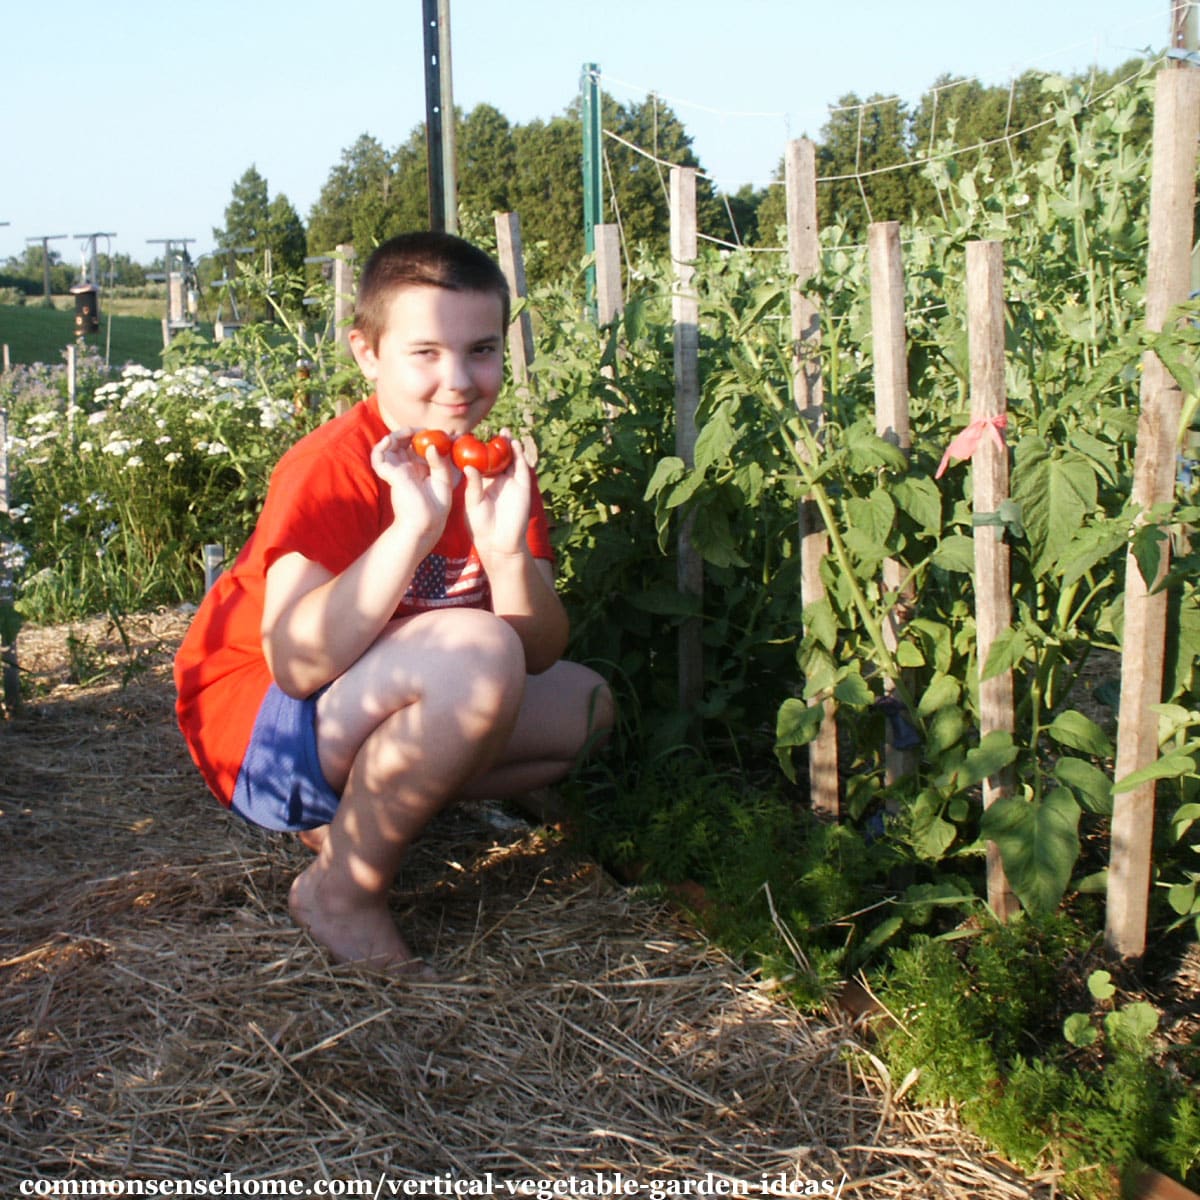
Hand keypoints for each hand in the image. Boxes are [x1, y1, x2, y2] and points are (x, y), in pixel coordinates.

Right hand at [370, 430, 454, 547]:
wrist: (426, 523)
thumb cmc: (436, 506)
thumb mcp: (444, 480)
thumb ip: (440, 462)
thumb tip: (432, 446)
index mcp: (418, 468)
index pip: (416, 447)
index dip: (423, 436)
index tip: (436, 432)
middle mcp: (406, 468)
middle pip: (401, 443)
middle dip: (409, 433)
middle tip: (421, 430)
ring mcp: (396, 471)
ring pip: (388, 446)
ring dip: (396, 435)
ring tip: (408, 432)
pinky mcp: (390, 475)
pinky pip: (378, 457)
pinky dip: (380, 447)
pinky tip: (390, 440)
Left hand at [462, 431, 531, 561]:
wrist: (499, 541)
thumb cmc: (481, 524)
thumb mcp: (473, 503)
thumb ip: (473, 485)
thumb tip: (469, 466)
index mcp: (483, 482)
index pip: (481, 460)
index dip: (478, 448)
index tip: (471, 435)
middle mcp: (498, 479)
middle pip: (498, 456)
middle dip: (496, 442)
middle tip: (489, 428)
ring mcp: (511, 482)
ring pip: (511, 459)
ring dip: (509, 445)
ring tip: (504, 432)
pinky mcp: (523, 486)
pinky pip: (522, 467)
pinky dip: (520, 455)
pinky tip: (515, 445)